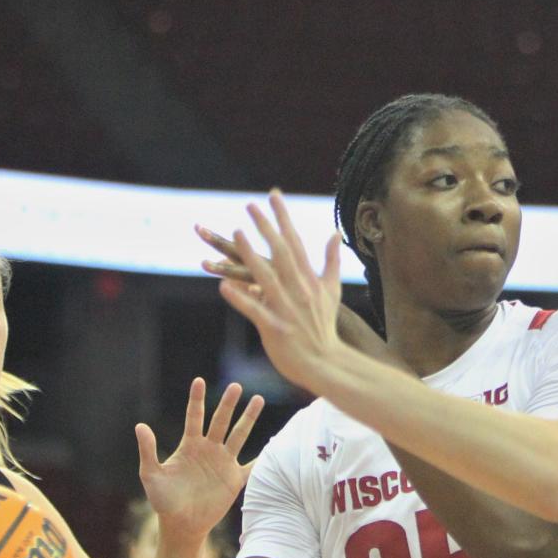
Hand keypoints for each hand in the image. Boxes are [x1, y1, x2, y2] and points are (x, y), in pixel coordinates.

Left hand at [135, 377, 263, 540]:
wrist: (181, 524)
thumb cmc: (163, 500)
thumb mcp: (151, 475)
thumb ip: (148, 450)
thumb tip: (140, 425)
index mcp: (189, 446)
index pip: (194, 417)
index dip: (196, 399)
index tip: (199, 381)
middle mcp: (208, 450)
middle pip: (220, 421)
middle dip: (228, 404)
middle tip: (237, 386)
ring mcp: (223, 463)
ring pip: (239, 435)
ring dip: (248, 418)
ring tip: (258, 399)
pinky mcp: (234, 479)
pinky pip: (252, 465)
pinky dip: (264, 457)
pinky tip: (275, 446)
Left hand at [199, 221, 382, 357]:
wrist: (327, 361)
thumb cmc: (325, 326)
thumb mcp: (332, 290)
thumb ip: (332, 260)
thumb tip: (335, 233)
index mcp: (309, 279)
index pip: (295, 241)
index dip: (283, 218)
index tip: (273, 195)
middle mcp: (298, 289)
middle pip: (280, 253)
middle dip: (265, 228)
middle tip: (250, 205)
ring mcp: (286, 308)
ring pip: (265, 277)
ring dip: (249, 255)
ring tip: (236, 234)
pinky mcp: (275, 327)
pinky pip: (254, 310)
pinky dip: (240, 298)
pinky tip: (223, 286)